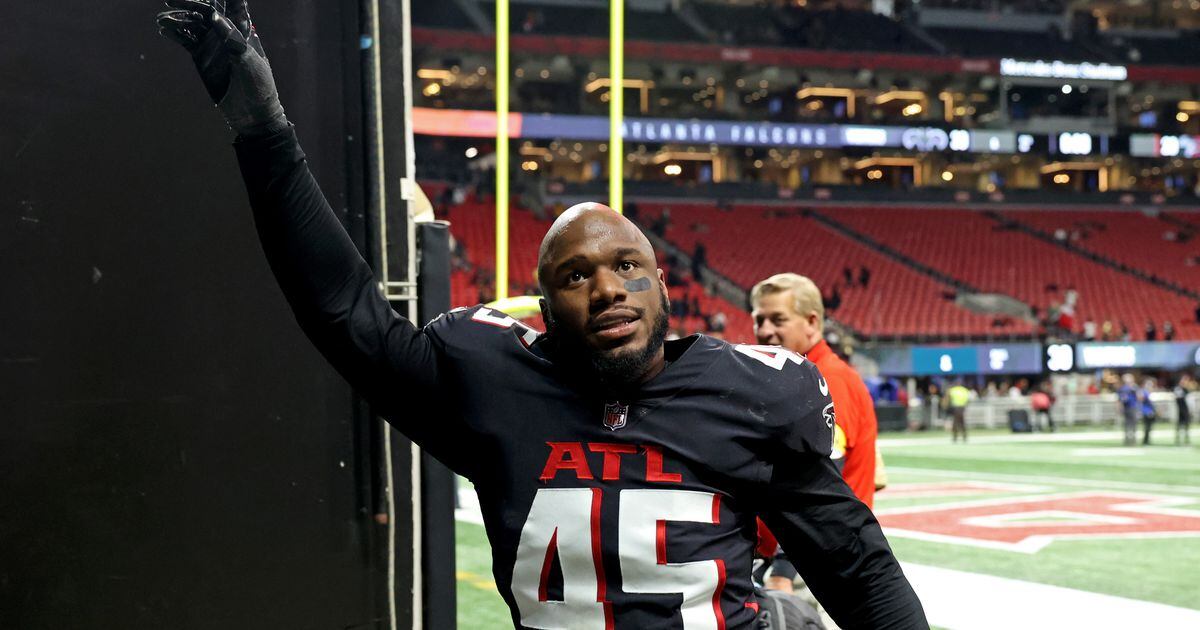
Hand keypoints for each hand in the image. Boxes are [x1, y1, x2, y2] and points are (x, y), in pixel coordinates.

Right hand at [157, 0, 287, 137]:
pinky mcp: (202, 56)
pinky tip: (164, 30)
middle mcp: (226, 33)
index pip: (231, 5)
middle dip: (189, 4)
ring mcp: (213, 44)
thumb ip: (233, 40)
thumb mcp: (248, 62)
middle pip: (205, 11)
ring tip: (162, 20)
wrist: (252, 113)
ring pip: (192, 24)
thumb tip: (214, 16)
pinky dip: (175, 34)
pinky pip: (185, 40)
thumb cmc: (258, 86)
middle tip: (169, 0)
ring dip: (177, 19)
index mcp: (242, 31)